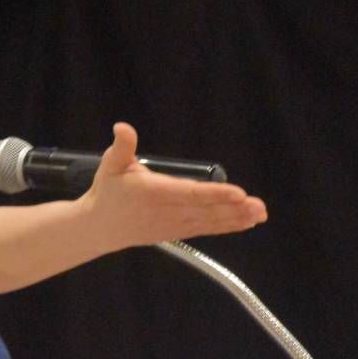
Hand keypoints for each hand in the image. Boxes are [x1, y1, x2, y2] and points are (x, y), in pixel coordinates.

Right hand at [81, 122, 266, 247]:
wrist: (99, 227)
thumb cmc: (108, 192)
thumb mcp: (110, 165)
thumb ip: (121, 147)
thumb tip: (122, 127)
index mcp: (153, 193)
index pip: (188, 193)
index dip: (214, 193)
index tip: (237, 193)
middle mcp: (166, 211)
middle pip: (205, 210)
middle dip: (233, 208)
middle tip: (257, 205)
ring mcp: (173, 224)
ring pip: (209, 222)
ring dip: (235, 218)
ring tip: (259, 213)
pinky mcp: (178, 231)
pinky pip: (206, 229)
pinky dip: (227, 226)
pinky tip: (246, 222)